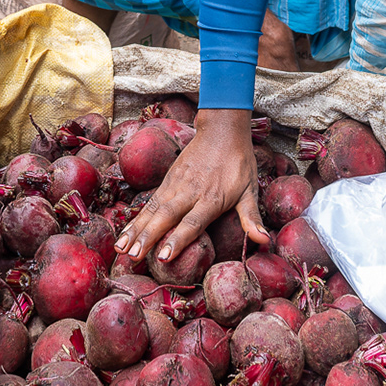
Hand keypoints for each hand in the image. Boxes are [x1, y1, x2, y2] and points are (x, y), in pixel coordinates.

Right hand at [117, 110, 264, 262]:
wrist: (222, 129)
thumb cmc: (238, 163)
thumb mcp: (249, 190)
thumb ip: (252, 218)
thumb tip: (265, 241)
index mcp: (211, 198)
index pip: (192, 222)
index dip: (177, 239)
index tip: (163, 256)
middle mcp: (190, 192)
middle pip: (166, 217)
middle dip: (147, 237)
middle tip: (131, 256)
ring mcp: (176, 185)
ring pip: (153, 210)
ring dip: (135, 230)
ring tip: (120, 248)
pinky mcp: (168, 180)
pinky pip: (150, 203)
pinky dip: (136, 218)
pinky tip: (125, 233)